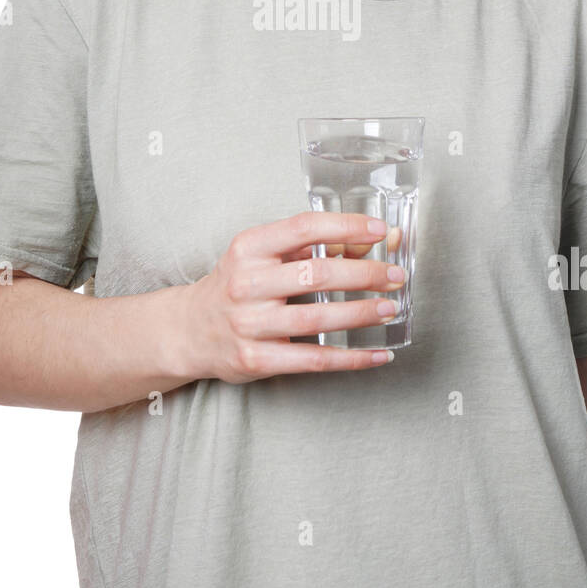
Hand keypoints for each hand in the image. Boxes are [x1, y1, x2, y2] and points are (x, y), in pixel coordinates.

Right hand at [185, 212, 403, 383]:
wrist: (190, 330)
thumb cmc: (239, 284)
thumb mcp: (263, 255)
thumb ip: (311, 246)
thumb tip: (371, 240)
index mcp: (249, 247)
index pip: (304, 227)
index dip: (346, 226)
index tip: (380, 231)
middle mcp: (247, 283)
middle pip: (316, 275)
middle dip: (364, 274)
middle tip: (395, 276)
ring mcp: (249, 324)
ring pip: (317, 319)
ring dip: (361, 314)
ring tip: (390, 308)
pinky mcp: (255, 359)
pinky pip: (312, 360)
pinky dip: (350, 358)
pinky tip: (377, 354)